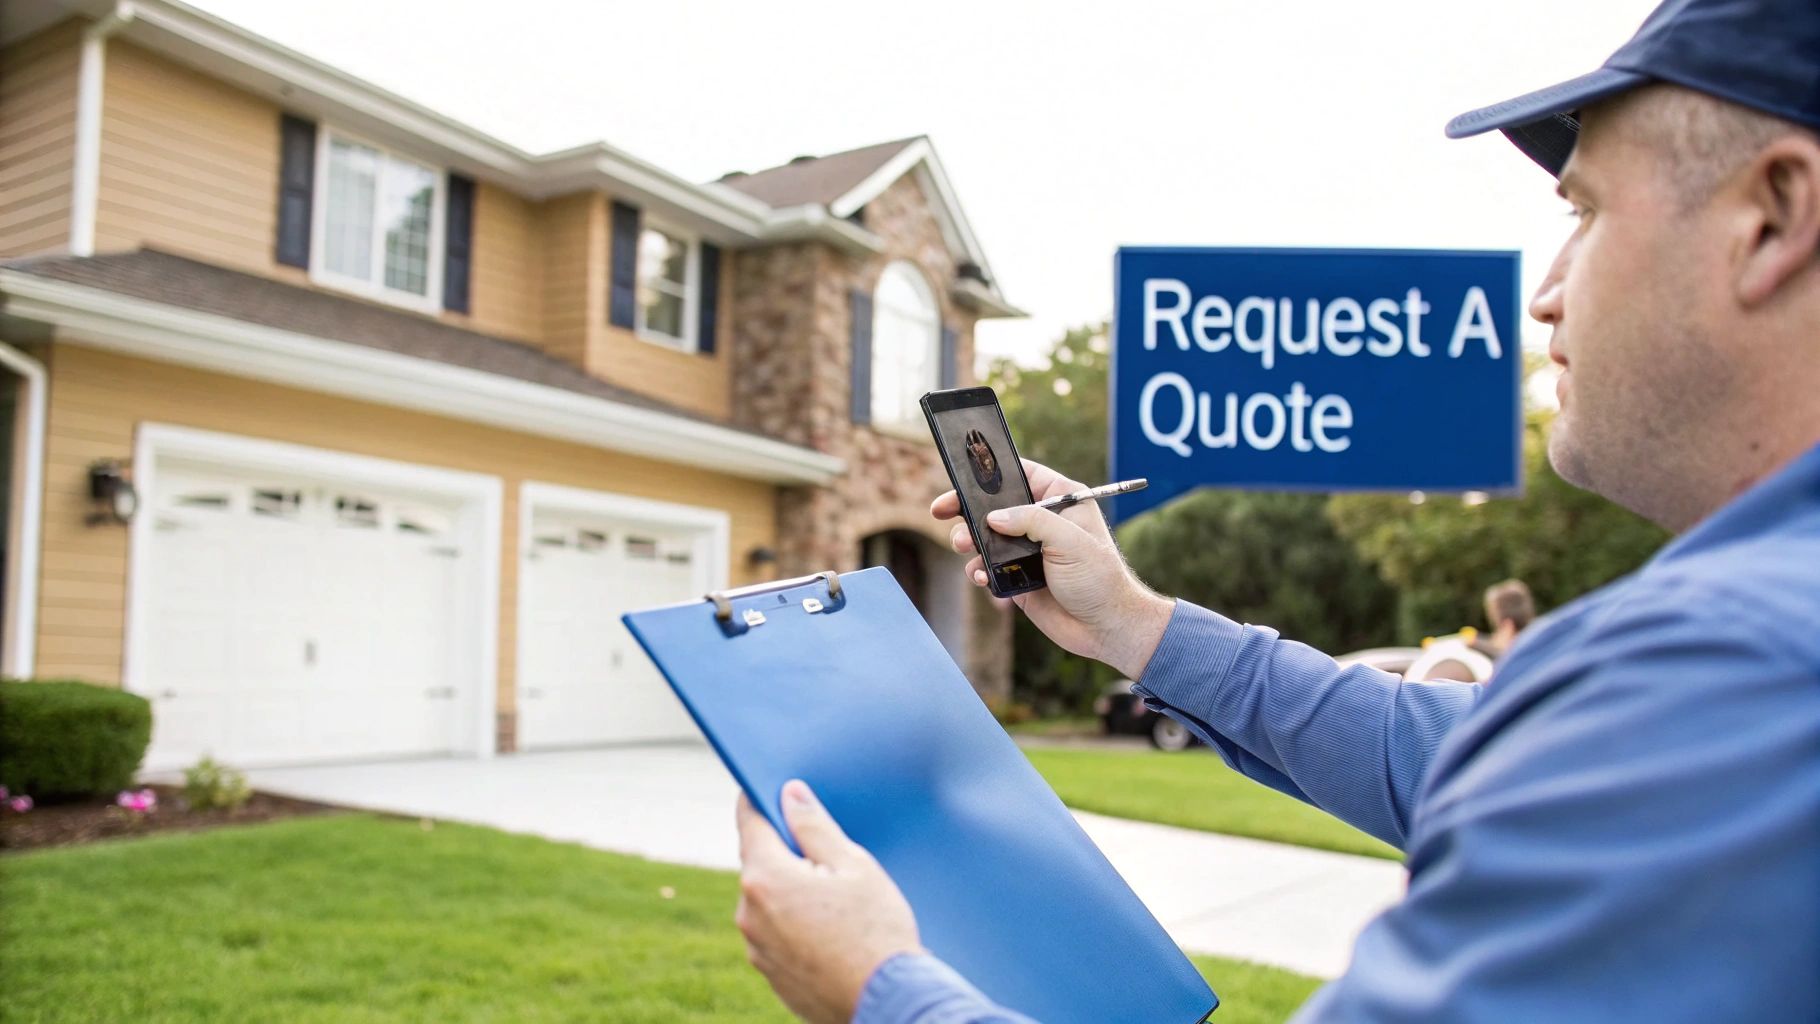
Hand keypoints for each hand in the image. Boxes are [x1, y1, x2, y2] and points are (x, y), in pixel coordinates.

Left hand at [735, 781, 922, 1023]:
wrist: (887, 1002)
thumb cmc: (875, 930)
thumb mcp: (853, 865)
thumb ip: (814, 826)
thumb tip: (789, 794)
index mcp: (765, 877)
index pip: (750, 822)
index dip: (761, 800)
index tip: (771, 790)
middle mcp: (749, 913)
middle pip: (761, 863)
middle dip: (787, 854)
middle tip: (829, 858)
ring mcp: (757, 948)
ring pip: (769, 901)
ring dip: (792, 892)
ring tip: (838, 904)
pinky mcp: (770, 974)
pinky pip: (776, 934)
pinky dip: (796, 925)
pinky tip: (833, 932)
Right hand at [931, 459, 1174, 678]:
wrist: (1105, 628)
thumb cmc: (1099, 579)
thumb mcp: (1070, 541)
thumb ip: (1032, 521)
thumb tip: (993, 517)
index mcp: (1062, 500)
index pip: (1023, 474)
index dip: (993, 473)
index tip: (964, 477)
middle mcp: (1043, 521)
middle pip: (995, 504)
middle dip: (968, 509)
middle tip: (943, 511)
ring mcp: (1028, 549)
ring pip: (987, 536)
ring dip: (969, 540)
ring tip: (963, 547)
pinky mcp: (1018, 576)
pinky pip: (988, 565)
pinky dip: (977, 568)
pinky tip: (979, 575)